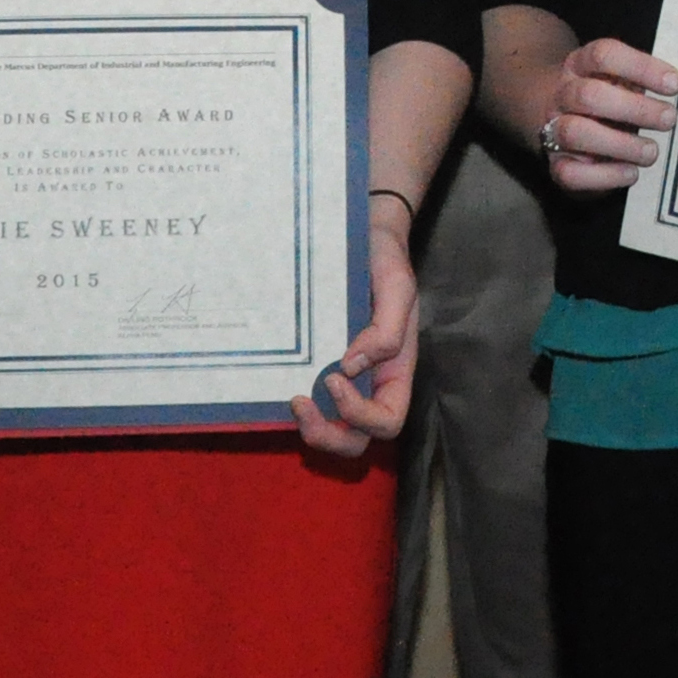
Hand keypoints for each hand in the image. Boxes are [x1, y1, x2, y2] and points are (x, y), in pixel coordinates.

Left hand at [295, 203, 421, 455]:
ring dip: (311, 429)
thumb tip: (352, 367)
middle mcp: (371, 384)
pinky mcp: (318, 367)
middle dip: (329, 436)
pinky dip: (297, 407)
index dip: (360, 414)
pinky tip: (280, 381)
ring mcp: (345, 381)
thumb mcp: (398, 288)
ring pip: (333, 432)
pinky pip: (312, 404)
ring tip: (292, 398)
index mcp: (395, 372)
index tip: (334, 376)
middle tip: (301, 402)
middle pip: (358, 440)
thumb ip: (386, 330)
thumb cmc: (384, 262)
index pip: (387, 420)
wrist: (364, 237)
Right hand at [538, 39, 677, 193]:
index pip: (603, 55)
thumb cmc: (607, 99)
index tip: (674, 84)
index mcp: (579, 65)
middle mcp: (562, 94)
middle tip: (668, 119)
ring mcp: (553, 129)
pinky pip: (571, 172)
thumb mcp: (620, 80)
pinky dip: (605, 175)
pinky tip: (631, 172)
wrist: (562, 124)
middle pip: (589, 95)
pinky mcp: (556, 164)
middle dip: (634, 108)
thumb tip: (675, 86)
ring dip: (621, 144)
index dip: (641, 67)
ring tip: (652, 151)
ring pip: (574, 132)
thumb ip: (641, 80)